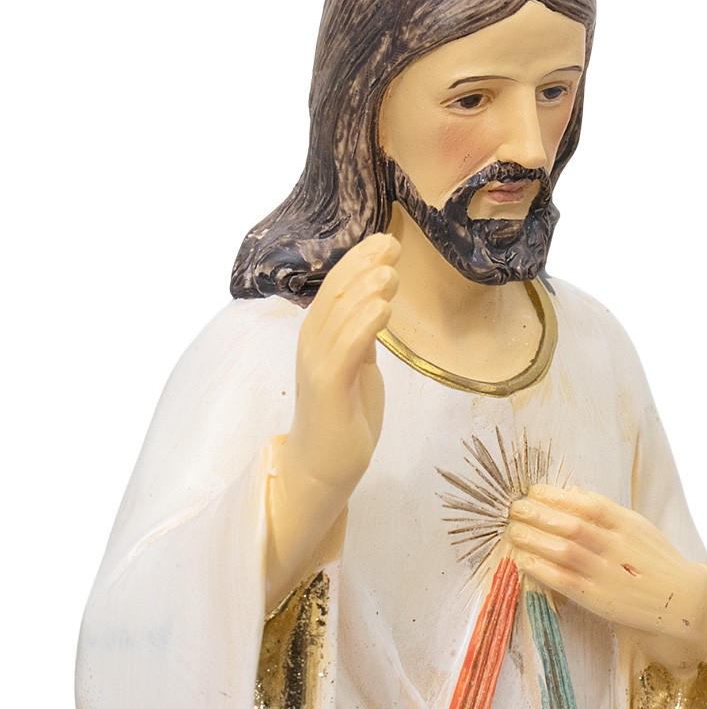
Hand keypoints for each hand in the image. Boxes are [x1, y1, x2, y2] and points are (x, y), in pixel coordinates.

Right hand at [267, 233, 399, 604]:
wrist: (326, 466)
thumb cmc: (345, 415)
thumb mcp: (359, 366)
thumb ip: (362, 336)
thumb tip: (376, 304)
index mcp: (321, 336)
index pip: (337, 289)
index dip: (359, 262)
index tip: (387, 242)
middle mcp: (312, 345)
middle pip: (335, 294)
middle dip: (363, 266)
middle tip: (391, 245)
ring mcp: (317, 366)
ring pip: (339, 318)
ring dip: (364, 291)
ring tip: (390, 272)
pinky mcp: (327, 389)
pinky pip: (345, 350)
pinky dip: (363, 325)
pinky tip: (384, 308)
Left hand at [508, 485, 706, 670]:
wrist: (681, 604)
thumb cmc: (655, 561)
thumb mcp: (639, 527)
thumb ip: (607, 510)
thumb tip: (572, 491)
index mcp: (627, 525)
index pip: (588, 504)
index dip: (557, 496)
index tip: (535, 491)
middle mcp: (616, 548)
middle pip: (571, 525)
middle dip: (539, 514)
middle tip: (516, 508)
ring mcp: (607, 574)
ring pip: (564, 551)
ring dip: (534, 538)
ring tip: (514, 530)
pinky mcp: (598, 599)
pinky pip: (563, 581)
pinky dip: (540, 568)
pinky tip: (523, 559)